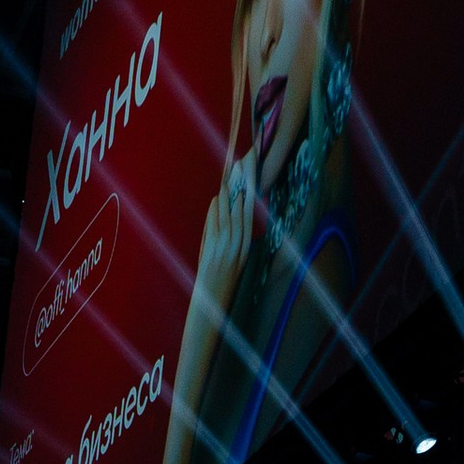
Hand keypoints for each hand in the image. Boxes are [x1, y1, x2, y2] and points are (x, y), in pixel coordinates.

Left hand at [181, 155, 256, 363]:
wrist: (212, 300)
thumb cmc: (224, 280)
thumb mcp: (236, 258)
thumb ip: (235, 236)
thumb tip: (234, 213)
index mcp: (247, 245)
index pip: (250, 213)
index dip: (251, 193)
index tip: (251, 176)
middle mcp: (239, 243)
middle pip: (242, 207)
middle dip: (243, 185)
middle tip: (243, 163)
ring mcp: (226, 244)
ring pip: (228, 212)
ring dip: (229, 194)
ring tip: (230, 177)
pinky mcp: (213, 246)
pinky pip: (215, 222)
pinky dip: (217, 209)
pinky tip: (218, 199)